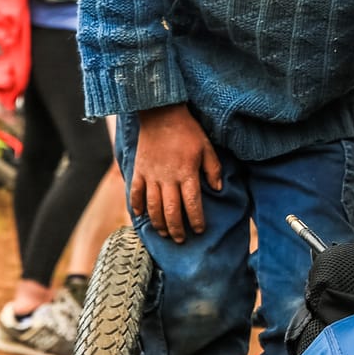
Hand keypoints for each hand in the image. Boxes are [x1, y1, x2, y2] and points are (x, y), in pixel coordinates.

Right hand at [131, 105, 222, 242]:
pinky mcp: (138, 170)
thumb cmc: (187, 130)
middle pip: (171, 211)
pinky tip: (140, 216)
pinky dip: (136, 206)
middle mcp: (168, 178)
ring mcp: (150, 175)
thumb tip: (218, 189)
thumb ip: (213, 169)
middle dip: (176, 228)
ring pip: (153, 206)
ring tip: (164, 233)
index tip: (199, 230)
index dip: (196, 220)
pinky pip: (135, 192)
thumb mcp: (206, 147)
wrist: (161, 114)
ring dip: (158, 223)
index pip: (192, 203)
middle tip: (181, 240)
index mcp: (187, 173)